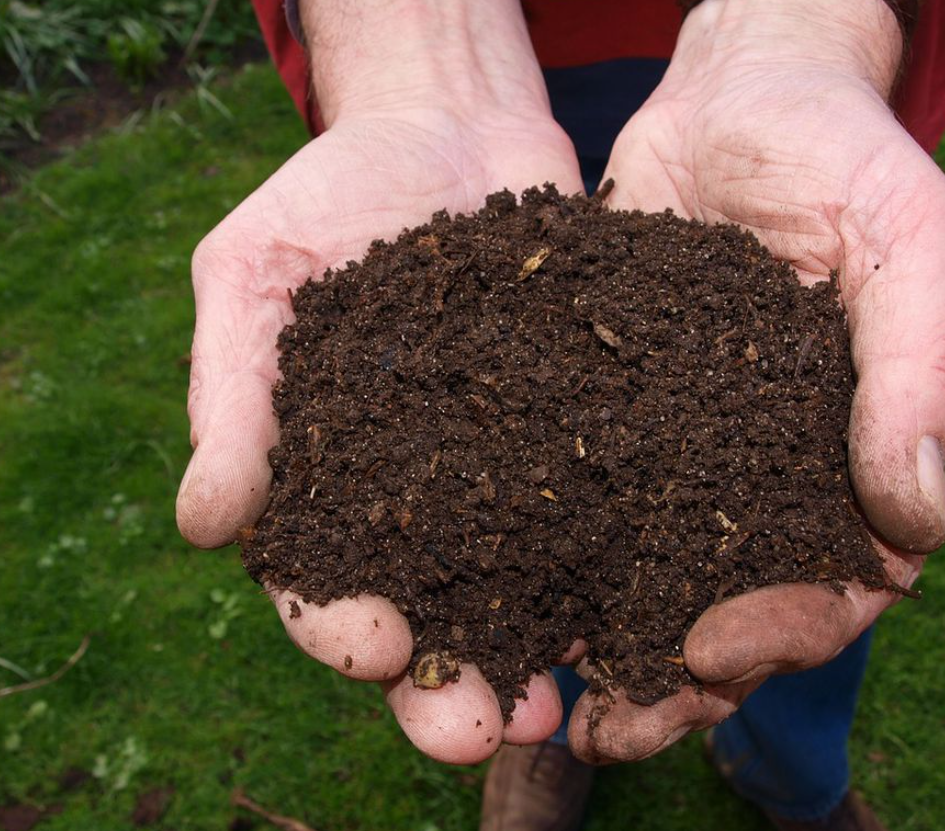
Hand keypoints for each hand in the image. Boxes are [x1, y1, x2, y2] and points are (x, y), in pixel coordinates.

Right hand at [176, 0, 581, 763]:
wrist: (449, 124)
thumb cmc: (331, 196)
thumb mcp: (255, 274)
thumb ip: (233, 395)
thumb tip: (203, 525)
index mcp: (330, 480)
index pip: (322, 580)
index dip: (341, 627)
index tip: (374, 647)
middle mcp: (422, 497)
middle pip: (432, 615)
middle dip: (450, 684)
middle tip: (480, 730)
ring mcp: (510, 471)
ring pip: (524, 588)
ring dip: (541, 654)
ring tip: (566, 706)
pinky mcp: (584, 433)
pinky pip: (604, 509)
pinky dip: (621, 564)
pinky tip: (647, 603)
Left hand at [568, 0, 944, 762]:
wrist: (738, 92)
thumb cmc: (843, 153)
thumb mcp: (908, 239)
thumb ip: (921, 371)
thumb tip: (918, 521)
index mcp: (850, 458)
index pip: (837, 583)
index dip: (784, 631)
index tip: (711, 648)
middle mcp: (764, 472)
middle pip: (731, 608)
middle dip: (676, 677)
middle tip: (610, 725)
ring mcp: (683, 450)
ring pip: (646, 576)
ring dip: (599, 645)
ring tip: (537, 697)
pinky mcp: (606, 414)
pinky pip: (575, 499)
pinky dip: (539, 554)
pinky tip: (490, 594)